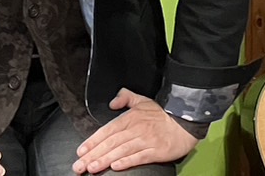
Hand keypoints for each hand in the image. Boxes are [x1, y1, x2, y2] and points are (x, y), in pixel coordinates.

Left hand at [73, 89, 198, 173]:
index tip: (81, 151)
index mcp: (131, 117)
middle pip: (110, 143)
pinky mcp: (156, 151)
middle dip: (93, 154)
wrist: (185, 120)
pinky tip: (116, 167)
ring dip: (105, 160)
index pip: (107, 130)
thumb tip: (112, 102)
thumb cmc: (163, 113)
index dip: (93, 141)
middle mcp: (136, 129)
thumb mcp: (143, 100)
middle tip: (79, 165)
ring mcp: (146, 140)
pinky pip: (139, 157)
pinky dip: (127, 162)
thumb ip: (126, 97)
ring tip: (92, 168)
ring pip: (121, 151)